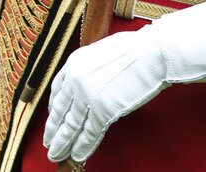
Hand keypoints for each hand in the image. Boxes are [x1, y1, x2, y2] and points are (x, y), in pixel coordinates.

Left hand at [44, 0, 205, 163]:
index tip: (53, 119)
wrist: (156, 52)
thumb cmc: (138, 50)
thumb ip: (93, 69)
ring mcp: (89, 94)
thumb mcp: (106, 54)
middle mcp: (77, 77)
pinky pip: (90, 133)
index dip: (54, 108)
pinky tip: (79, 156)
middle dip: (54, 130)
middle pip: (61, 110)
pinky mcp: (103, 108)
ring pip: (71, 125)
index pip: (58, 90)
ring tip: (58, 155)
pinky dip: (83, 146)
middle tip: (50, 144)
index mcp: (77, 61)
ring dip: (64, 143)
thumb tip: (91, 82)